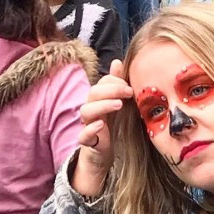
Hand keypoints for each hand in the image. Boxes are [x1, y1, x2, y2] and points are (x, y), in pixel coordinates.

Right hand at [72, 59, 130, 195]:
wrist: (104, 152)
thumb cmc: (113, 125)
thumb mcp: (118, 103)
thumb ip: (117, 84)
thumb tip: (117, 61)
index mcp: (99, 100)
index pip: (101, 84)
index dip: (114, 81)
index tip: (130, 85)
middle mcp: (91, 110)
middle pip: (92, 93)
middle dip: (110, 90)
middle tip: (128, 92)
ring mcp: (88, 125)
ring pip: (85, 111)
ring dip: (102, 106)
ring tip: (119, 105)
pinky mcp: (88, 141)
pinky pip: (83, 135)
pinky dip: (90, 129)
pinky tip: (101, 126)